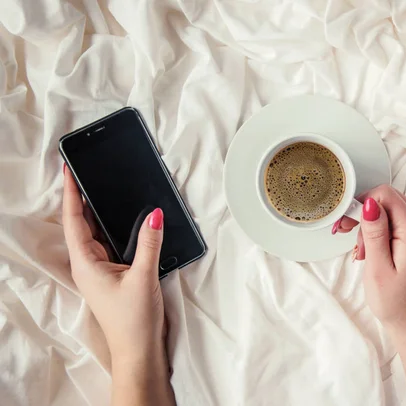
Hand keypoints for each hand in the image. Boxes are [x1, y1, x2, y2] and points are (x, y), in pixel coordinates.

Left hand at [62, 166, 167, 368]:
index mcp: (86, 264)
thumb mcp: (143, 277)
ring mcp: (101, 270)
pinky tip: (123, 219)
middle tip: (85, 173)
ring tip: (100, 188)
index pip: (74, 221)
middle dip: (81, 198)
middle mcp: (89, 264)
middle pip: (82, 224)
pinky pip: (111, 244)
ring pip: (97, 234)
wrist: (139, 350)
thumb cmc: (134, 320)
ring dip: (97, 212)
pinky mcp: (114, 274)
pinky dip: (114, 228)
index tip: (68, 171)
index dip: (70, 194)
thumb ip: (149, 243)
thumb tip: (155, 214)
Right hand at [335, 185, 405, 330]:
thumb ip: (375, 233)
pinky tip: (371, 249)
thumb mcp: (378, 268)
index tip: (349, 224)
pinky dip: (379, 230)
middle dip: (365, 214)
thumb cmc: (395, 301)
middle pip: (388, 199)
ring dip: (370, 224)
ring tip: (362, 251)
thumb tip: (370, 204)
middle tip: (349, 236)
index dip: (363, 204)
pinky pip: (395, 221)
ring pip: (389, 209)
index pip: (385, 194)